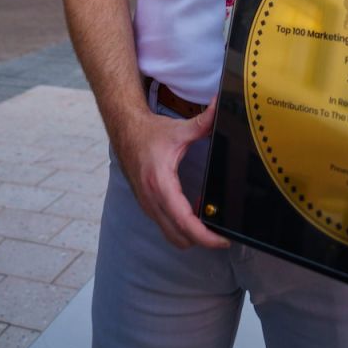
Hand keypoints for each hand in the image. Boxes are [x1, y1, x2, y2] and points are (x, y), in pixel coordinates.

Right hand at [114, 97, 230, 250]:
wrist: (125, 131)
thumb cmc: (149, 133)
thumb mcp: (179, 129)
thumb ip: (203, 122)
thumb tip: (220, 107)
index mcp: (161, 183)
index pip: (184, 221)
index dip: (205, 236)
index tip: (222, 239)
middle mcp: (152, 200)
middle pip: (179, 237)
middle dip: (202, 240)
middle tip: (222, 231)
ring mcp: (148, 205)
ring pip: (172, 235)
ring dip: (191, 233)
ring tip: (207, 216)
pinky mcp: (147, 205)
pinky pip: (166, 226)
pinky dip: (181, 225)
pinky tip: (192, 208)